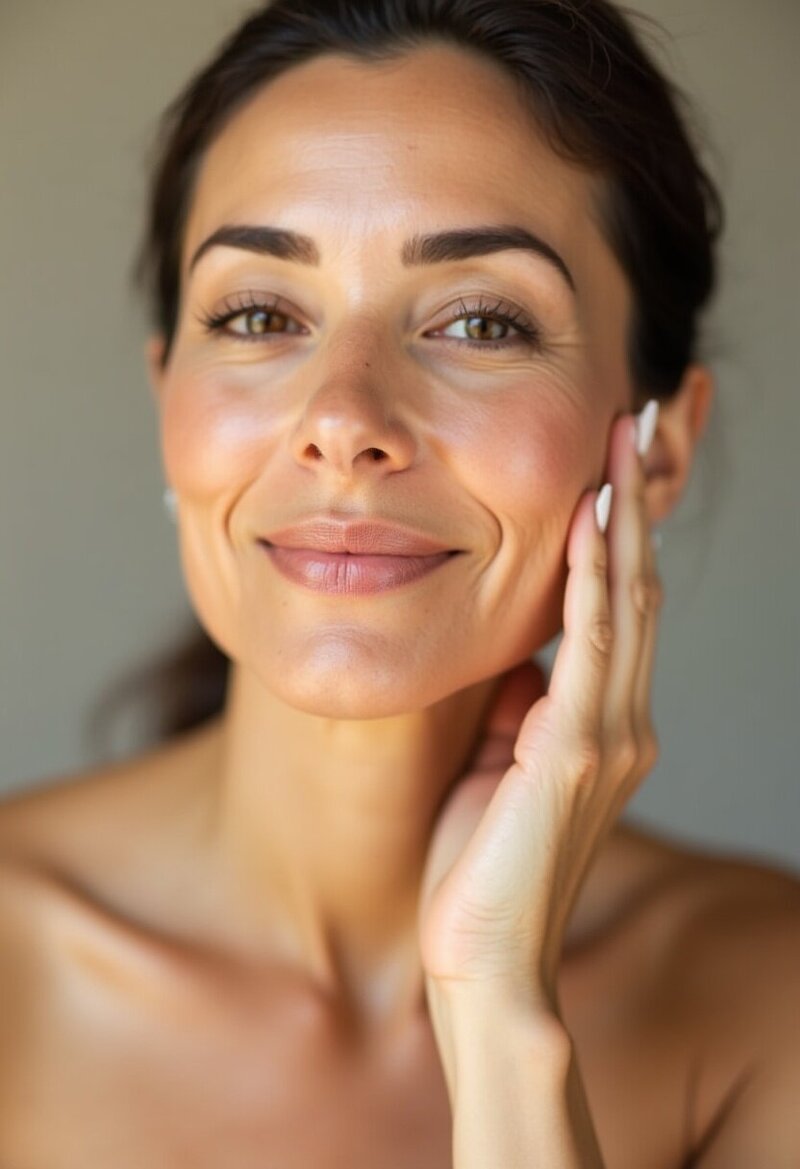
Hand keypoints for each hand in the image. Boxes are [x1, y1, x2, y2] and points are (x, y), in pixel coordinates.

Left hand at [418, 409, 661, 1013]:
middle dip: (645, 495)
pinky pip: (590, 644)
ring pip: (626, 598)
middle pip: (639, 581)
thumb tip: (516, 650)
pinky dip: (596, 575)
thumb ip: (520, 707)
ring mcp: (607, 734)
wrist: (483, 964)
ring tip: (631, 433)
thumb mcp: (501, 765)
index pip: (622, 601)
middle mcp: (622, 719)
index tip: (623, 454)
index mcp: (602, 721)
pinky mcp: (574, 751)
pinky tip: (596, 517)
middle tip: (649, 412)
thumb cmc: (481, 868)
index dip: (627, 525)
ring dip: (628, 512)